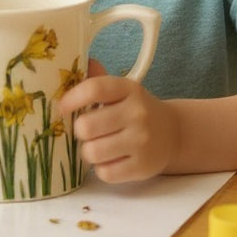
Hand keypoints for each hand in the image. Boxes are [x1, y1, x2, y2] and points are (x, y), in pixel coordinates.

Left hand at [58, 59, 178, 182]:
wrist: (173, 133)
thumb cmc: (136, 110)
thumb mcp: (122, 91)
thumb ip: (97, 80)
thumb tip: (72, 62)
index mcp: (129, 89)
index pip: (94, 89)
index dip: (71, 98)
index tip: (62, 107)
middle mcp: (137, 113)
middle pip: (86, 126)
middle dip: (80, 131)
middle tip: (87, 131)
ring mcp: (142, 141)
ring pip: (92, 152)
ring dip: (88, 151)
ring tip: (98, 146)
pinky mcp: (142, 167)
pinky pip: (105, 173)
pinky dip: (102, 169)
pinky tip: (111, 160)